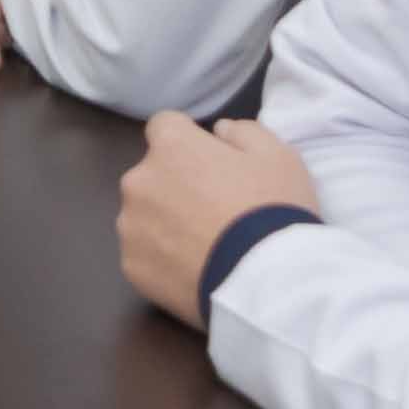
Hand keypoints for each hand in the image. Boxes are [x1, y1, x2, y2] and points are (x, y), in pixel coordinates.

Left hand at [116, 115, 318, 323]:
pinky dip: (162, 258)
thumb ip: (244, 132)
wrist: (265, 282)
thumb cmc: (273, 210)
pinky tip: (194, 269)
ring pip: (144, 215)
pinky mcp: (131, 266)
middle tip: (215, 210)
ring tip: (206, 245)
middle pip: (153, 174)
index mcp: (171, 147)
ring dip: (165, 221)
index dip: (190, 141)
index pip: (166, 126)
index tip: (212, 163)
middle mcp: (139, 180)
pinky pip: (144, 253)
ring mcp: (130, 226)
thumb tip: (220, 130)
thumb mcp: (279, 156)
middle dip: (177, 184)